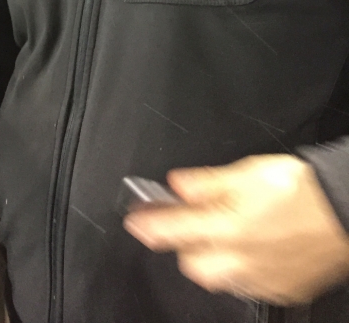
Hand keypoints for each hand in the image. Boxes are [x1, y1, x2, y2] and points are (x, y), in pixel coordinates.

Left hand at [124, 154, 348, 304]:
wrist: (346, 211)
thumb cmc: (301, 188)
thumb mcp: (248, 171)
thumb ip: (209, 182)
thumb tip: (177, 185)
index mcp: (229, 227)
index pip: (175, 230)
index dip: (149, 224)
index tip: (135, 221)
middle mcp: (242, 260)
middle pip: (192, 264)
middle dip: (184, 244)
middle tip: (189, 221)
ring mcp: (262, 279)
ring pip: (219, 279)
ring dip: (211, 259)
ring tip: (221, 234)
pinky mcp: (282, 290)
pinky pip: (247, 287)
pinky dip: (239, 271)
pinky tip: (247, 252)